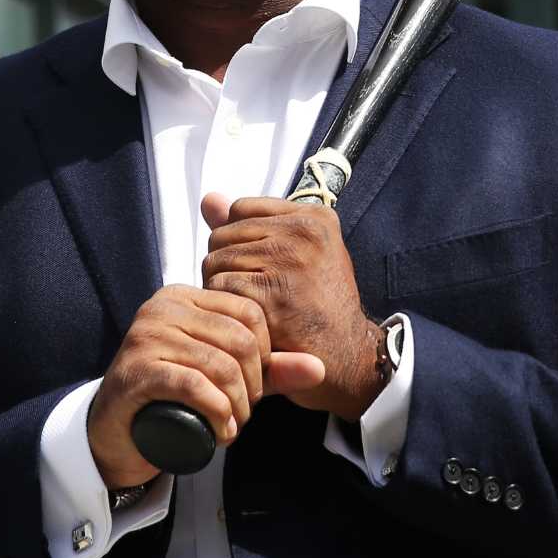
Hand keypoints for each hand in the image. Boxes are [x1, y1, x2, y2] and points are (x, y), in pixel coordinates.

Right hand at [87, 285, 325, 488]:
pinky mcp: (136, 368)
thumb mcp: (227, 377)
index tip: (257, 386)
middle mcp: (164, 306)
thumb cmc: (174, 398)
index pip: (250, 312)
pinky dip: (216, 411)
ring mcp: (146, 335)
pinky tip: (220, 430)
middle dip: (254, 385)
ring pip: (219, 364)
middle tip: (245, 411)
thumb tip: (319, 368)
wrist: (117, 432)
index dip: (266, 354)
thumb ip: (271, 370)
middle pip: (239, 339)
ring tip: (233, 424)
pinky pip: (192, 384)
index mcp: (187, 296)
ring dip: (237, 405)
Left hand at [201, 192, 383, 421]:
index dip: (238, 241)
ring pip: (215, 262)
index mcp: (314, 218)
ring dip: (222, 291)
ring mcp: (289, 260)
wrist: (348, 357)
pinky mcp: (272, 292)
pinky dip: (225, 310)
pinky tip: (248, 323)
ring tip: (252, 309)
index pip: (240, 209)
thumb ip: (251, 225)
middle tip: (254, 295)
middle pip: (222, 236)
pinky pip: (219, 288)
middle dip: (226, 267)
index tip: (259, 268)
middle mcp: (304, 232)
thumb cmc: (319, 308)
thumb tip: (208, 200)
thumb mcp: (297, 255)